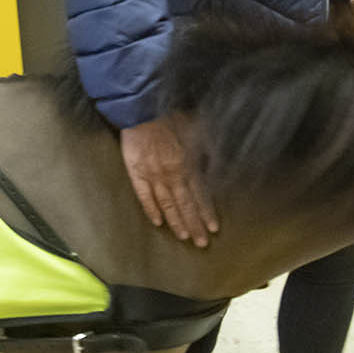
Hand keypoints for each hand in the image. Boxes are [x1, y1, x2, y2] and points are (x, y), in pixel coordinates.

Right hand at [119, 118, 216, 247]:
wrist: (144, 109)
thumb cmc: (172, 116)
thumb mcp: (200, 129)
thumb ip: (209, 151)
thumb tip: (217, 166)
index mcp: (189, 166)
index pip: (200, 195)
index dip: (207, 213)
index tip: (213, 228)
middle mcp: (173, 176)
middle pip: (186, 205)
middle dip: (195, 225)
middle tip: (201, 243)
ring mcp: (153, 176)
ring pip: (167, 205)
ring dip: (176, 222)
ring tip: (184, 237)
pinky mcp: (136, 173)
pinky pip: (144, 196)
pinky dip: (151, 210)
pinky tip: (158, 222)